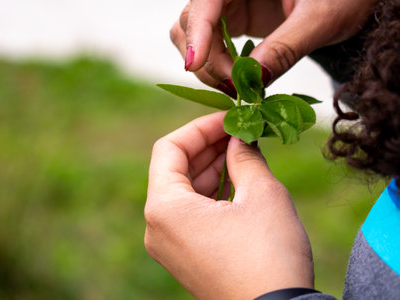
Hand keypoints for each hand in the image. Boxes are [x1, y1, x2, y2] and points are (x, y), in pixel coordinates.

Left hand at [144, 112, 313, 298]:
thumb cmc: (269, 257)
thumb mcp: (262, 195)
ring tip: (243, 150)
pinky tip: (238, 178)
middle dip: (208, 146)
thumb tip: (239, 138)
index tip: (229, 118)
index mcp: (165, 208)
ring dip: (212, 167)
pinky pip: (192, 212)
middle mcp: (157, 227)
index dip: (200, 128)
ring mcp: (170, 244)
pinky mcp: (186, 255)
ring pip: (185, 191)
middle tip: (240, 130)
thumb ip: (245, 157)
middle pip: (175, 169)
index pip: (169, 149)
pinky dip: (212, 192)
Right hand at [171, 0, 376, 87]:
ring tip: (238, 87)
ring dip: (208, 67)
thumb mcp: (321, 18)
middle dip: (205, 59)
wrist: (348, 1)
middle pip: (192, 21)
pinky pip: (211, 47)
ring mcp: (228, 4)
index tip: (194, 65)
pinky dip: (218, 68)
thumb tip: (253, 79)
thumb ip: (287, 47)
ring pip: (194, 37)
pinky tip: (239, 80)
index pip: (206, 0)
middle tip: (234, 87)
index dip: (196, 32)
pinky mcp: (232, 21)